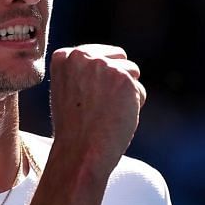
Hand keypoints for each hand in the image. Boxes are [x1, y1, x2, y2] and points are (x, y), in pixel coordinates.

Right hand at [47, 44, 144, 171]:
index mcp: (64, 57)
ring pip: (132, 73)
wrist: (80, 151)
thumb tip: (110, 61)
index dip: (103, 78)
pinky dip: (134, 106)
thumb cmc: (75, 128)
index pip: (101, 53)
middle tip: (99, 106)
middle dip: (117, 80)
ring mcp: (103, 66)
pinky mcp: (124, 79)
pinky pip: (140, 91)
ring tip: (106, 112)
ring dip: (127, 93)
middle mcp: (82, 56)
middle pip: (119, 59)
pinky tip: (116, 117)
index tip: (90, 98)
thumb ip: (83, 72)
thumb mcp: (68, 90)